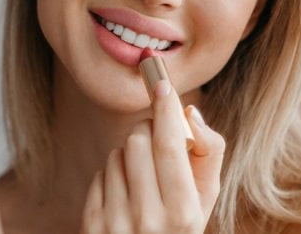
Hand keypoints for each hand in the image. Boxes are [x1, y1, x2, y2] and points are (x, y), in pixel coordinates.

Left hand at [80, 80, 225, 233]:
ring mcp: (116, 224)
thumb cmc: (180, 226)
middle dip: (149, 131)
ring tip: (144, 180)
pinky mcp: (92, 225)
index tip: (161, 82)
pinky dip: (113, 177)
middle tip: (158, 140)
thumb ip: (208, 154)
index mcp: (183, 213)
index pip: (168, 144)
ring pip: (116, 154)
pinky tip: (126, 197)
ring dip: (130, 156)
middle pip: (138, 140)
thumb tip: (191, 113)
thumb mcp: (206, 200)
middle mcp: (148, 220)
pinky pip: (99, 175)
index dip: (164, 108)